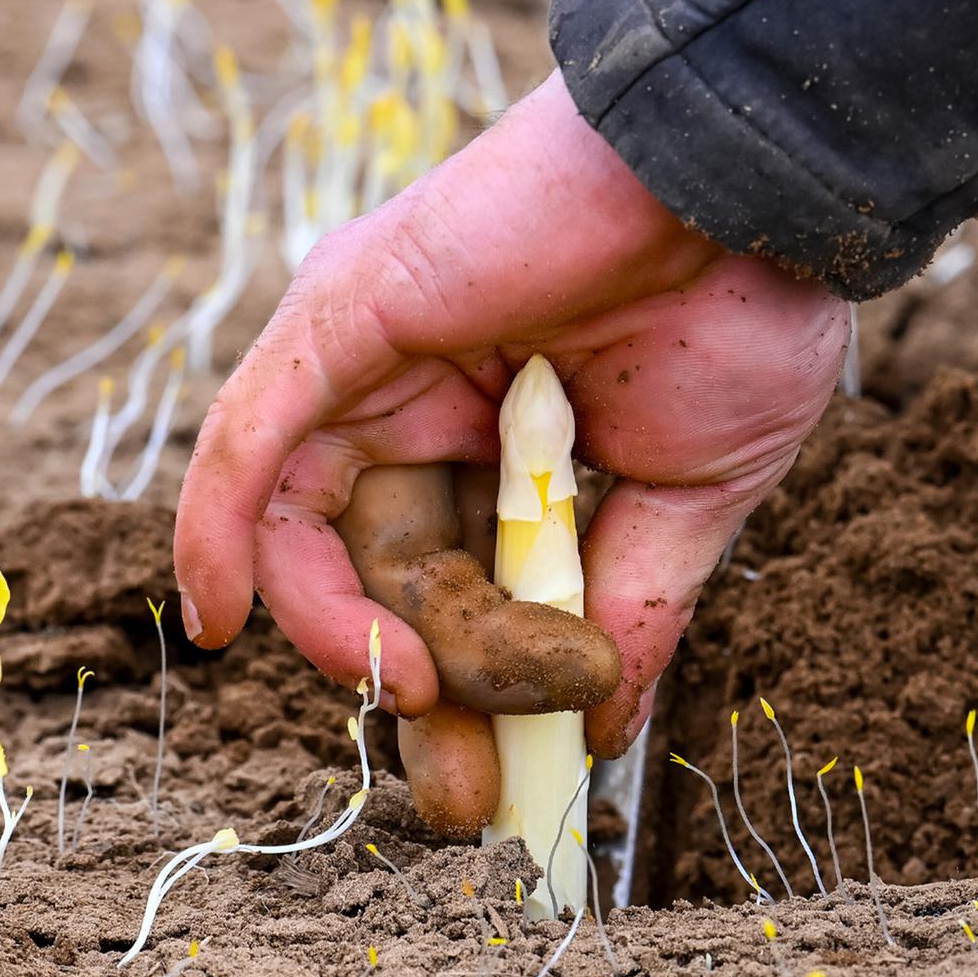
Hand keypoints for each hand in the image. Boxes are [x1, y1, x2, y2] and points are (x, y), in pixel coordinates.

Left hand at [174, 71, 849, 829]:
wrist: (760, 189)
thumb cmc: (743, 320)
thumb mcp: (690, 503)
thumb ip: (630, 610)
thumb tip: (603, 732)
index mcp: (509, 456)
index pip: (458, 593)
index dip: (472, 695)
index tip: (501, 783)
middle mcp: (429, 417)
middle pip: (380, 578)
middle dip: (415, 689)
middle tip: (459, 787)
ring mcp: (381, 369)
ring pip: (312, 530)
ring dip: (350, 634)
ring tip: (421, 691)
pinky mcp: (345, 312)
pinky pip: (250, 439)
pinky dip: (217, 528)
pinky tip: (220, 622)